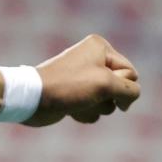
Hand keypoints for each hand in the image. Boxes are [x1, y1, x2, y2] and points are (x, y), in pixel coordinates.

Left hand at [26, 34, 140, 126]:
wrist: (31, 99)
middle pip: (120, 88)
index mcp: (100, 48)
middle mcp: (92, 59)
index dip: (121, 85)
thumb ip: (130, 90)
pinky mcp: (75, 94)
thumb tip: (125, 102)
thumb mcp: (106, 84)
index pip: (130, 72)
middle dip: (107, 98)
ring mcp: (83, 78)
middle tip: (86, 94)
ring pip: (108, 101)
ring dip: (95, 107)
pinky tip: (70, 110)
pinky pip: (94, 108)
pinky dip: (85, 113)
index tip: (101, 86)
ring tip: (77, 102)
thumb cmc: (68, 86)